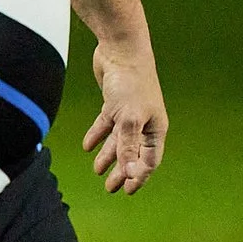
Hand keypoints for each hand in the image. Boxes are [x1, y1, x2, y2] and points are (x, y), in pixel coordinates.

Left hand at [81, 38, 167, 193]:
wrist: (121, 50)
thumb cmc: (131, 84)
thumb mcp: (129, 119)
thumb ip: (129, 147)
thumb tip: (131, 174)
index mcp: (155, 129)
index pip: (148, 160)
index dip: (138, 176)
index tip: (126, 191)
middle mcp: (144, 122)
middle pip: (133, 153)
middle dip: (121, 170)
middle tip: (109, 187)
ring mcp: (128, 112)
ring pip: (118, 140)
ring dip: (108, 155)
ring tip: (97, 170)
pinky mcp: (113, 102)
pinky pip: (106, 124)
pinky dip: (97, 135)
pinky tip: (88, 146)